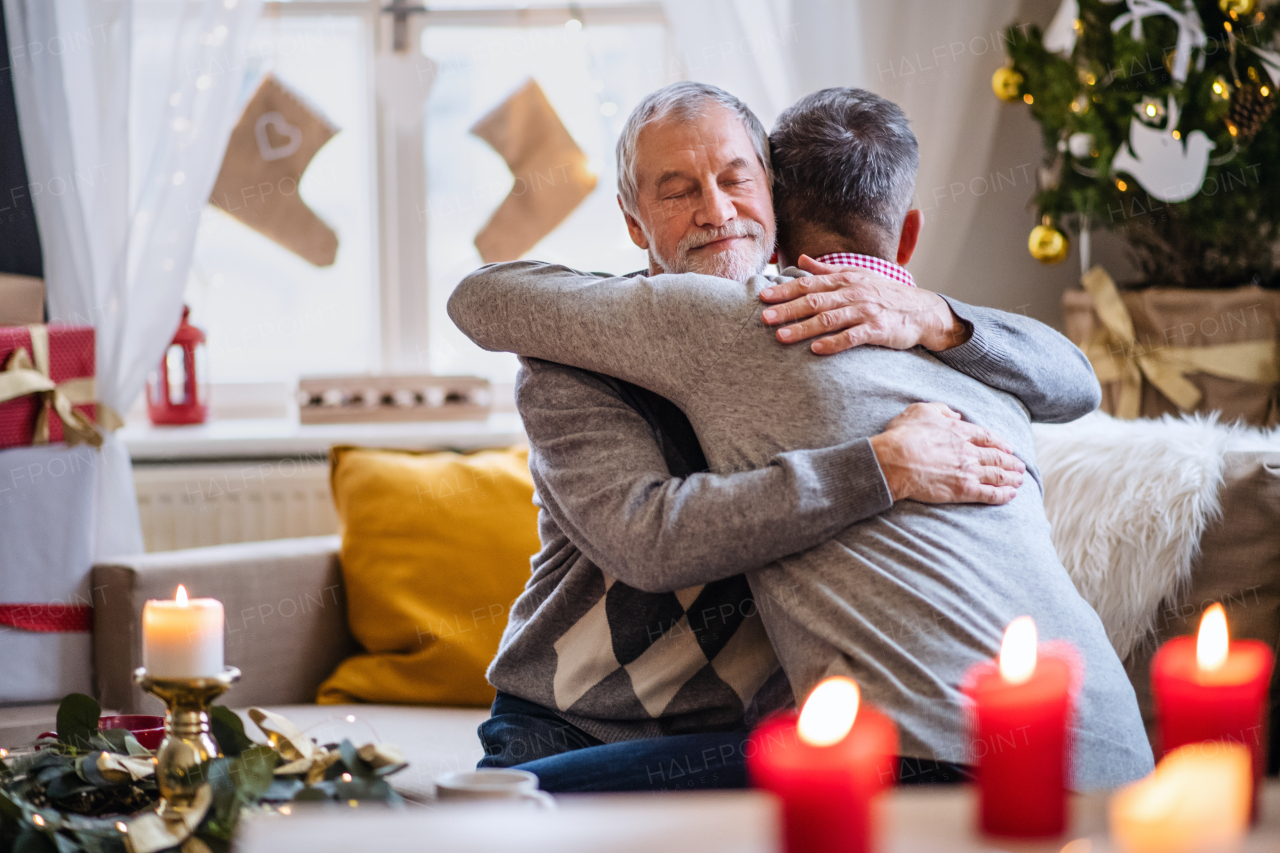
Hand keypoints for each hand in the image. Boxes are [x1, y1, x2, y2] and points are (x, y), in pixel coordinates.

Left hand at [759, 255, 970, 353]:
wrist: (923, 310)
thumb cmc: (886, 294)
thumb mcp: (858, 276)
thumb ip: (828, 270)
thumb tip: (802, 259)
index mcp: (845, 279)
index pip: (809, 283)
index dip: (785, 290)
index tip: (763, 297)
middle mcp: (853, 292)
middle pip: (814, 301)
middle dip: (787, 309)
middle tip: (764, 318)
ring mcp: (866, 311)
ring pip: (829, 319)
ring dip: (804, 328)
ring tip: (781, 336)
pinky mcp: (878, 330)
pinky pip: (852, 336)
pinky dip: (833, 343)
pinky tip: (816, 350)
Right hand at [867, 402, 1024, 504]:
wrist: (894, 462)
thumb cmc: (903, 436)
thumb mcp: (920, 411)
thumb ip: (941, 409)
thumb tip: (955, 414)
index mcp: (960, 431)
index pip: (987, 437)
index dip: (1000, 443)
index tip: (1008, 448)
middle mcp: (969, 451)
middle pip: (997, 457)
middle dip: (1011, 462)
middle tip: (1020, 466)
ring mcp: (968, 471)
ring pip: (997, 475)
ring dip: (1011, 478)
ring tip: (1020, 480)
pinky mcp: (964, 490)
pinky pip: (990, 494)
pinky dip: (1003, 495)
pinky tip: (1011, 495)